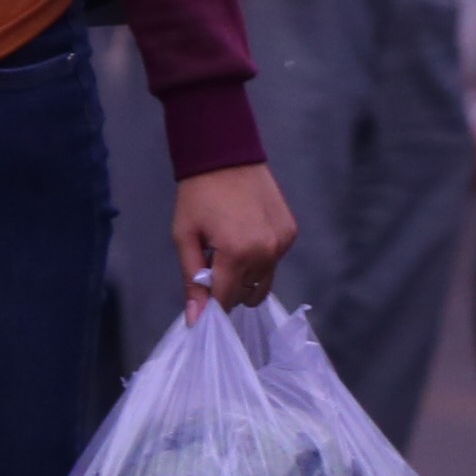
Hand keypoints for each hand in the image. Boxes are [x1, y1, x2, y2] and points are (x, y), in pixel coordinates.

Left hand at [170, 164, 297, 313]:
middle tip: (211, 262)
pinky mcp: (290, 233)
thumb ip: (191, 280)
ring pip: (263, 281)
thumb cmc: (197, 196)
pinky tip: (244, 235)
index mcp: (238, 254)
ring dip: (244, 276)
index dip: (212, 306)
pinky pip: (274, 261)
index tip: (201, 303)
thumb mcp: (185, 237)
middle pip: (246, 294)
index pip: (227, 300)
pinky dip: (259, 258)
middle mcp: (267, 252)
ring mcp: (283, 243)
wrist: (225, 156)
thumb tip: (195, 320)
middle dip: (227, 287)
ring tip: (227, 247)